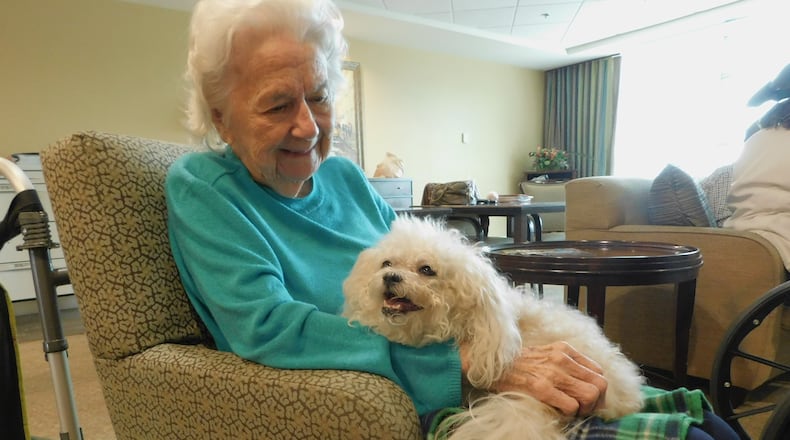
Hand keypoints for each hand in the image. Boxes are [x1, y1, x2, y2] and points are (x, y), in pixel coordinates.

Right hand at [464, 341, 607, 416]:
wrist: (492, 365)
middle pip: (600, 384)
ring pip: (590, 395)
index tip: (588, 397)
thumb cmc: (519, 363)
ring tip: (573, 410)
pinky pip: (571, 406)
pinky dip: (569, 413)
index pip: (598, 372)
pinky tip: (559, 411)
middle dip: (597, 401)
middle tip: (584, 408)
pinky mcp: (541, 388)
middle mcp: (562, 359)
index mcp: (564, 349)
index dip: (598, 388)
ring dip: (585, 408)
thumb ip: (566, 361)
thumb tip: (587, 379)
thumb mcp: (546, 353)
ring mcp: (552, 373)